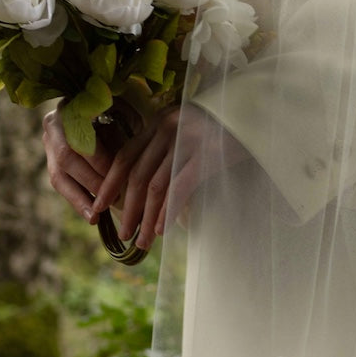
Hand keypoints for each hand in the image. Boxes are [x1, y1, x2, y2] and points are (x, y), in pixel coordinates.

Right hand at [42, 105, 115, 221]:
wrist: (98, 108)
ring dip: (80, 197)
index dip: (99, 157)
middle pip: (66, 157)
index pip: (80, 135)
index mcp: (71, 106)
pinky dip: (77, 201)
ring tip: (96, 216)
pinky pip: (60, 185)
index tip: (120, 173)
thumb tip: (138, 148)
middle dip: (91, 179)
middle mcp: (53, 124)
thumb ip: (125, 125)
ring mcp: (48, 144)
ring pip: (58, 175)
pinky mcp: (51, 162)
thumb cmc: (117, 110)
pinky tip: (92, 217)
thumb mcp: (122, 111)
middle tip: (115, 196)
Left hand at [91, 103, 249, 250]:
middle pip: (138, 175)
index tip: (99, 207)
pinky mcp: (206, 155)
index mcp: (158, 123)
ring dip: (147, 218)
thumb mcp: (187, 131)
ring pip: (157, 186)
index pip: (125, 156)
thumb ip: (165, 150)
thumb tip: (146, 190)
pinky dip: (168, 211)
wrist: (256, 115)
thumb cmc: (221, 130)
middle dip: (128, 209)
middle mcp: (168, 129)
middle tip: (123, 234)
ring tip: (142, 241)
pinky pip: (180, 189)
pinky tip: (162, 229)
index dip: (110, 184)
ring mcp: (187, 141)